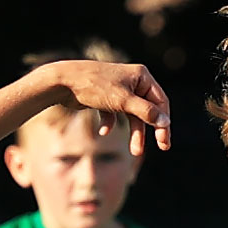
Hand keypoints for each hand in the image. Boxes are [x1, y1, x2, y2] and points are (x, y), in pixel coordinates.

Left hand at [47, 60, 172, 153]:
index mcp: (141, 76)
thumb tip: (165, 122)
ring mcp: (118, 89)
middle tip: (161, 148)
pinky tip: (103, 132)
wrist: (62, 82)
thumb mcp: (123, 101)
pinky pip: (114, 114)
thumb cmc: (94, 87)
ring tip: (133, 152)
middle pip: (148, 110)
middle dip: (150, 130)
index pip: (161, 101)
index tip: (164, 142)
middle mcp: (131, 81)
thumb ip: (146, 112)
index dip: (164, 122)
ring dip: (134, 133)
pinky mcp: (104, 97)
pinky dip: (111, 124)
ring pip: (132, 115)